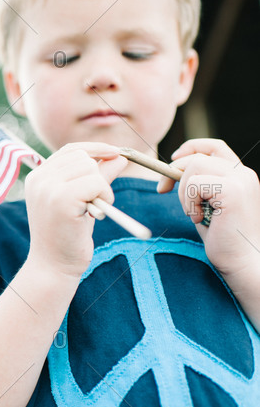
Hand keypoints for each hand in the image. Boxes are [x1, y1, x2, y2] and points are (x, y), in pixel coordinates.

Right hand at [24, 142, 127, 279]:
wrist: (54, 266)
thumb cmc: (68, 235)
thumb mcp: (83, 200)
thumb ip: (98, 176)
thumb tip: (119, 156)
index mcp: (37, 177)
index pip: (70, 150)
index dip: (95, 149)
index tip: (115, 153)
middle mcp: (38, 178)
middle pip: (82, 156)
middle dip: (98, 174)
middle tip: (97, 200)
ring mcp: (47, 188)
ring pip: (90, 167)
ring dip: (102, 187)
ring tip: (95, 209)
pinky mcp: (61, 199)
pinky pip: (96, 182)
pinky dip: (105, 195)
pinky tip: (97, 213)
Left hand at [157, 138, 259, 279]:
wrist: (240, 260)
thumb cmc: (222, 237)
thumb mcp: (206, 205)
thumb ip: (196, 185)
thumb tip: (169, 172)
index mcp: (239, 175)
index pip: (214, 146)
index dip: (191, 147)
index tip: (173, 159)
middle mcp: (243, 173)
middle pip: (197, 157)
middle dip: (172, 172)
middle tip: (162, 190)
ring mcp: (240, 180)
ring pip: (194, 167)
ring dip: (183, 192)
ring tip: (194, 213)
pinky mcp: (233, 190)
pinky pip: (195, 183)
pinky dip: (188, 201)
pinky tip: (199, 218)